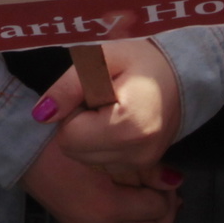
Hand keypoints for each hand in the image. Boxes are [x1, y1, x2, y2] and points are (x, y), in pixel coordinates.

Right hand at [19, 134, 179, 222]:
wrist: (20, 147)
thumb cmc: (59, 140)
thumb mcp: (105, 146)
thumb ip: (143, 165)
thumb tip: (172, 179)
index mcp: (106, 206)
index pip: (157, 208)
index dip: (167, 190)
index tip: (168, 175)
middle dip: (165, 215)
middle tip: (166, 194)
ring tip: (151, 202)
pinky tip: (129, 209)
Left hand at [36, 39, 182, 177]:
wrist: (181, 71)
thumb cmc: (139, 57)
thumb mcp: (100, 58)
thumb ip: (68, 87)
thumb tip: (41, 115)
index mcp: (128, 125)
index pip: (69, 137)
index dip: (71, 113)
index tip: (88, 94)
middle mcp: (138, 153)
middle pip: (77, 152)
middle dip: (78, 126)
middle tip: (97, 99)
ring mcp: (144, 163)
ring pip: (88, 159)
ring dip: (89, 136)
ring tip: (108, 108)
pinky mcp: (145, 165)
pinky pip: (105, 162)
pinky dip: (103, 144)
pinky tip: (116, 121)